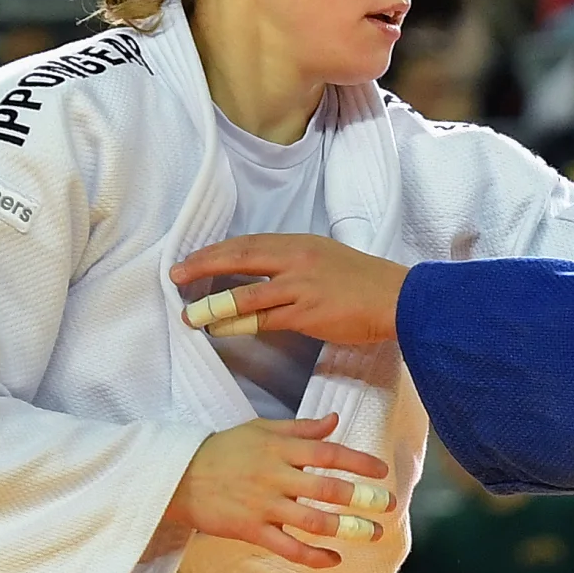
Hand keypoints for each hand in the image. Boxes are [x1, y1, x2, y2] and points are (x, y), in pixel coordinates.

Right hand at [160, 412, 393, 569]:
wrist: (178, 475)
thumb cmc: (223, 450)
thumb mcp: (260, 429)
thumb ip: (300, 428)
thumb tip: (334, 420)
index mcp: (279, 448)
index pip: (328, 453)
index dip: (358, 462)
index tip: (382, 471)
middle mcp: (275, 476)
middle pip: (327, 488)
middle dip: (363, 498)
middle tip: (389, 505)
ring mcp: (263, 505)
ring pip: (312, 520)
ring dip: (346, 528)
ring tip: (371, 533)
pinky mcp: (251, 530)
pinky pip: (288, 547)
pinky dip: (314, 556)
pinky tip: (335, 559)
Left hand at [171, 235, 408, 344]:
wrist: (397, 299)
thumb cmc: (365, 283)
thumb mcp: (326, 260)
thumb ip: (295, 266)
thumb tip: (267, 277)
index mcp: (300, 244)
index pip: (249, 243)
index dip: (216, 251)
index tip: (192, 259)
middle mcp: (296, 260)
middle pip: (239, 259)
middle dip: (203, 266)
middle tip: (176, 276)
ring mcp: (300, 286)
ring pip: (246, 294)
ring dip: (213, 305)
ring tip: (190, 315)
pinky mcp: (306, 314)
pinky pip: (263, 320)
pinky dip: (238, 324)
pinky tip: (221, 329)